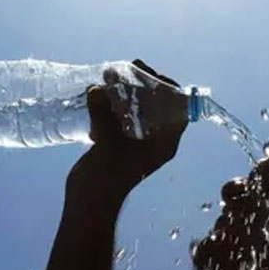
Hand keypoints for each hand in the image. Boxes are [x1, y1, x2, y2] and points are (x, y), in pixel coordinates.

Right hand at [68, 60, 188, 203]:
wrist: (89, 202)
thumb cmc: (107, 177)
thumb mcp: (107, 142)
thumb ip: (103, 114)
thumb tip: (96, 89)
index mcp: (165, 142)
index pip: (179, 108)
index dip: (169, 87)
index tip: (151, 73)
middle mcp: (156, 140)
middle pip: (158, 103)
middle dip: (143, 84)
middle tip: (127, 68)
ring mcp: (137, 141)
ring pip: (138, 108)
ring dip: (125, 90)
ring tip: (109, 75)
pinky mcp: (119, 142)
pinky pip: (121, 115)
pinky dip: (112, 102)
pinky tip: (98, 92)